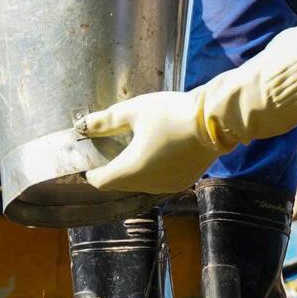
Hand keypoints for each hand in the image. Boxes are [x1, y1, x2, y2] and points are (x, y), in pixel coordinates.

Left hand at [75, 90, 217, 195]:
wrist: (214, 121)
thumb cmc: (170, 114)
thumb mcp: (134, 111)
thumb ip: (106, 121)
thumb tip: (82, 126)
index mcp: (132, 169)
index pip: (101, 182)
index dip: (91, 173)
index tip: (87, 161)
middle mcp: (148, 184)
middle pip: (120, 183)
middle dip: (111, 169)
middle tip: (107, 149)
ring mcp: (167, 186)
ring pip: (140, 183)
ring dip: (132, 171)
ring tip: (131, 148)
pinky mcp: (183, 182)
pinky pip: (158, 181)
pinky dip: (150, 171)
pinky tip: (154, 153)